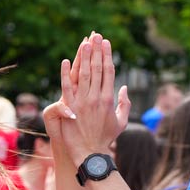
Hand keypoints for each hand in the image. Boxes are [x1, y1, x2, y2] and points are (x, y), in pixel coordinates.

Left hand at [50, 33, 129, 165]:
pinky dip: (65, 74)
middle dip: (96, 50)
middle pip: (97, 68)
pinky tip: (66, 60)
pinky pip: (67, 87)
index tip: (106, 43)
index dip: (107, 55)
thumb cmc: (105, 138)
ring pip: (84, 74)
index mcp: (109, 99)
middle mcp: (97, 97)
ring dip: (84, 57)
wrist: (90, 153)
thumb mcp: (120, 122)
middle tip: (96, 35)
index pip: (109, 72)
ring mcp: (83, 102)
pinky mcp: (70, 107)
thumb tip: (124, 89)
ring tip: (85, 42)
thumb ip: (124, 104)